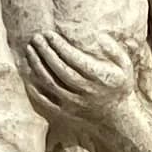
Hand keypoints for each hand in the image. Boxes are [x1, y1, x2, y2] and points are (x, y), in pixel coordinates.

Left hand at [22, 23, 145, 120]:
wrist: (116, 117)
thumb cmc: (118, 85)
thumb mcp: (124, 65)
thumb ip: (113, 49)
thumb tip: (99, 36)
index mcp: (100, 78)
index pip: (75, 59)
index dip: (60, 46)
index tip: (49, 34)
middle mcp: (86, 91)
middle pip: (59, 69)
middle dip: (45, 52)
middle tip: (36, 37)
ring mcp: (74, 104)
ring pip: (50, 83)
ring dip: (37, 65)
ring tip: (30, 50)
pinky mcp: (65, 113)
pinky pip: (45, 101)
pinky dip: (34, 87)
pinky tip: (27, 72)